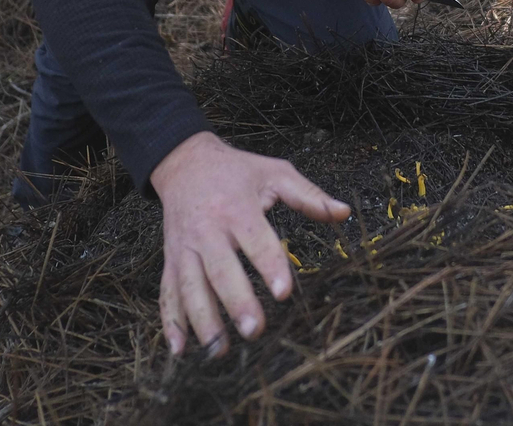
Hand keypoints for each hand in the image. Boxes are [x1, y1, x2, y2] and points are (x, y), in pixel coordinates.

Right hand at [151, 131, 349, 356]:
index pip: (255, 240)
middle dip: (237, 301)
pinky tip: (179, 349)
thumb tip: (343, 212)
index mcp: (236, 209)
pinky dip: (170, 321)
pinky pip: (168, 292)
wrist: (184, 163)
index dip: (270, 266)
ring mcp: (185, 248)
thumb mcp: (274, 173)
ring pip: (190, 287)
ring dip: (203, 320)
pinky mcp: (171, 259)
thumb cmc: (236, 171)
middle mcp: (207, 231)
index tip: (284, 292)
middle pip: (220, 270)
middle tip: (255, 330)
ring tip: (220, 350)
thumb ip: (308, 195)